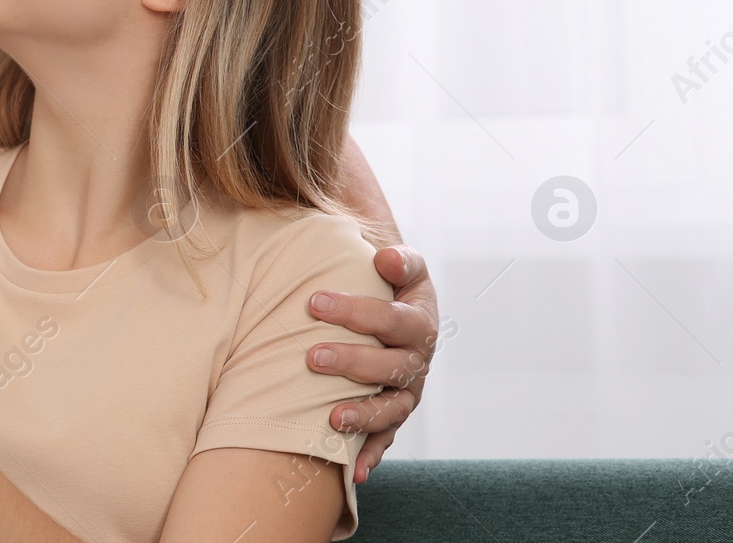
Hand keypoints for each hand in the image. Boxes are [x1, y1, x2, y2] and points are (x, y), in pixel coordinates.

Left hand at [306, 245, 438, 482]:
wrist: (396, 307)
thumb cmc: (389, 284)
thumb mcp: (401, 265)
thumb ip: (399, 259)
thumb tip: (386, 259)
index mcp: (420, 322)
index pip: (393, 319)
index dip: (357, 312)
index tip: (314, 301)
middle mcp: (417, 362)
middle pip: (390, 367)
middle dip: (352, 362)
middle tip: (312, 355)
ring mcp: (407, 393)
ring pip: (391, 410)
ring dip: (363, 416)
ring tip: (333, 418)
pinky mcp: (393, 415)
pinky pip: (385, 439)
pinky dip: (371, 455)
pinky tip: (354, 473)